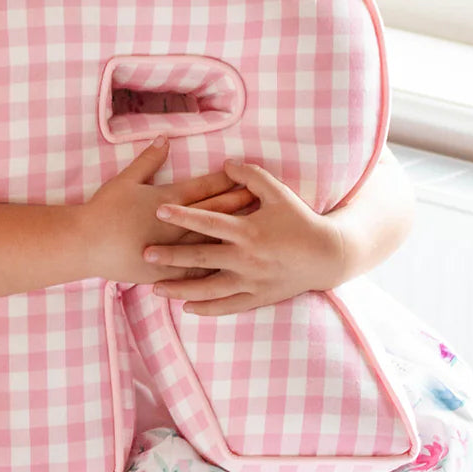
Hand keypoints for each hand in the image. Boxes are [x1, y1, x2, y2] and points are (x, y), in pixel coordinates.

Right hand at [80, 138, 254, 284]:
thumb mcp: (125, 180)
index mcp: (168, 202)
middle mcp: (176, 225)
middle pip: (216, 214)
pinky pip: (197, 272)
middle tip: (264, 199)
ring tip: (257, 232)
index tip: (248, 176)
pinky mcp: (166, 271)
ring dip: (234, 236)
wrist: (85, 245)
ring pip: (211, 242)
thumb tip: (166, 138)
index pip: (205, 189)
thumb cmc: (103, 210)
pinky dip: (216, 268)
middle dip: (240, 205)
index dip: (228, 181)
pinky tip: (235, 268)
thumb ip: (148, 159)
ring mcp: (173, 250)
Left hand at [141, 160, 346, 315]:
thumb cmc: (300, 220)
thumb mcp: (279, 193)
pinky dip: (207, 308)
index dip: (183, 216)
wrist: (327, 256)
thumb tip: (225, 163)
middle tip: (145, 253)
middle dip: (171, 257)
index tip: (159, 210)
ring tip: (156, 289)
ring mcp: (251, 282)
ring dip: (181, 290)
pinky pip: (227, 306)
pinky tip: (186, 306)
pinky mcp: (257, 298)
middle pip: (201, 258)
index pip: (209, 223)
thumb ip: (251, 177)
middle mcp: (247, 259)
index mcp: (249, 231)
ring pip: (209, 289)